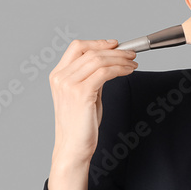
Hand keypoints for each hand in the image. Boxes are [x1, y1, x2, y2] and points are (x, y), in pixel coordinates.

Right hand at [49, 38, 136, 167]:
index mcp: (58, 75)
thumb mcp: (84, 94)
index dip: (98, 42)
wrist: (74, 146)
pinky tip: (128, 71)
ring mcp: (68, 84)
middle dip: (115, 51)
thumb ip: (91, 77)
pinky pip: (105, 72)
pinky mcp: (81, 93)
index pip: (77, 47)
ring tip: (132, 63)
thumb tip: (108, 62)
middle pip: (91, 51)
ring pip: (99, 60)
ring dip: (120, 59)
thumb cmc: (80, 125)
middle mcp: (60, 77)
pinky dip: (120, 69)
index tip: (115, 44)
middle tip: (131, 54)